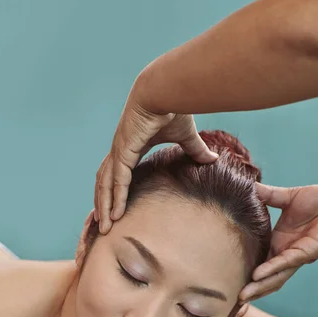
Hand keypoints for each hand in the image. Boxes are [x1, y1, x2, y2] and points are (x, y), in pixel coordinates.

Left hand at [94, 94, 217, 232]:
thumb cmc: (174, 107)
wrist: (167, 89)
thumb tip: (213, 159)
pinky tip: (114, 215)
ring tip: (105, 227)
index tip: (113, 208)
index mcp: (130, 146)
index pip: (116, 173)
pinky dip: (114, 199)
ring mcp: (119, 150)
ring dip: (105, 206)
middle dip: (104, 203)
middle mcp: (120, 149)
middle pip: (105, 182)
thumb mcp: (186, 135)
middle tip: (103, 225)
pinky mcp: (123, 151)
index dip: (113, 191)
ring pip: (106, 185)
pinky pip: (116, 181)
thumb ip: (195, 150)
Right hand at [240, 184, 317, 301]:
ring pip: (276, 277)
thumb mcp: (285, 197)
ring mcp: (296, 255)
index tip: (227, 283)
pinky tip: (257, 275)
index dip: (245, 274)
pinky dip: (271, 269)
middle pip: (266, 279)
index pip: (258, 263)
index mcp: (278, 243)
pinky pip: (285, 263)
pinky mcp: (306, 252)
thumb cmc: (317, 199)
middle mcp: (285, 254)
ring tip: (242, 296)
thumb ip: (265, 195)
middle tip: (234, 304)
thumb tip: (247, 186)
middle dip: (251, 291)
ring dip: (259, 288)